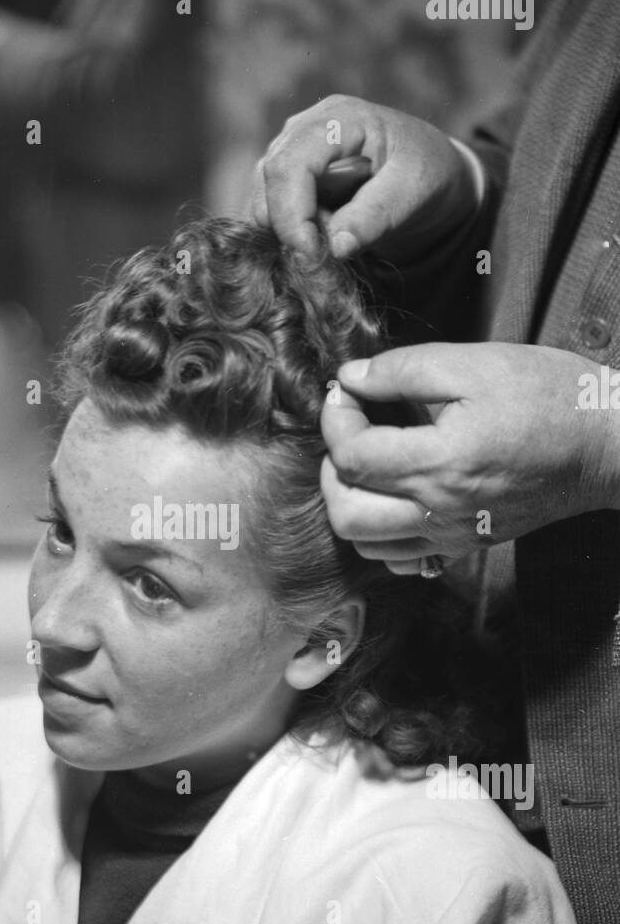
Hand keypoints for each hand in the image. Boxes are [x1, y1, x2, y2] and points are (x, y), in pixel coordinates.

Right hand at [249, 93, 477, 261]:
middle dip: (288, 228)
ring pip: (261, 199)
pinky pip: (268, 211)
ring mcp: (290, 151)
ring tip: (329, 243)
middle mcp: (304, 128)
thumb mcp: (415, 191)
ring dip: (286, 233)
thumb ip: (376, 215)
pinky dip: (286, 234)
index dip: (292, 215)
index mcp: (338, 119)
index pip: (290, 165)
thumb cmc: (426, 171)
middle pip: (267, 182)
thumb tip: (336, 246)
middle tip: (324, 257)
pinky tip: (318, 240)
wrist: (428, 173)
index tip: (311, 255)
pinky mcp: (286, 177)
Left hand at [320, 343, 619, 573]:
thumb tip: (351, 378)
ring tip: (368, 463)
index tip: (348, 390)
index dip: (336, 417)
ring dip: (351, 503)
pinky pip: (403, 560)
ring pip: (367, 545)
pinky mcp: (468, 544)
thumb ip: (404, 368)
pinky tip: (393, 496)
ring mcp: (455, 535)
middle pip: (346, 513)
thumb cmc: (552, 396)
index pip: (351, 456)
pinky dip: (382, 534)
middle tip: (350, 430)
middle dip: (332, 468)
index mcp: (442, 463)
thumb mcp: (477, 364)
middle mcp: (442, 511)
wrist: (610, 445)